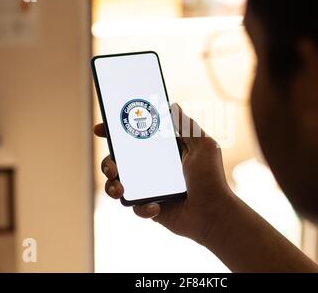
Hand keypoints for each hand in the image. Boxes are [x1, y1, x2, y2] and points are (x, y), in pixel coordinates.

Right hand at [94, 104, 235, 242]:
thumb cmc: (212, 178)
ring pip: (119, 184)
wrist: (215, 212)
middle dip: (108, 162)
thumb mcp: (203, 145)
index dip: (116, 133)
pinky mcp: (151, 208)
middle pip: (120, 161)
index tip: (101, 129)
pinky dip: (142, 207)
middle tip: (113, 166)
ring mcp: (150, 188)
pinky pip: (135, 207)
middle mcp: (153, 168)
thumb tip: (172, 105)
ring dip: (112, 186)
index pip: (135, 138)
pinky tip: (156, 207)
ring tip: (120, 188)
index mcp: (163, 152)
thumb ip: (187, 126)